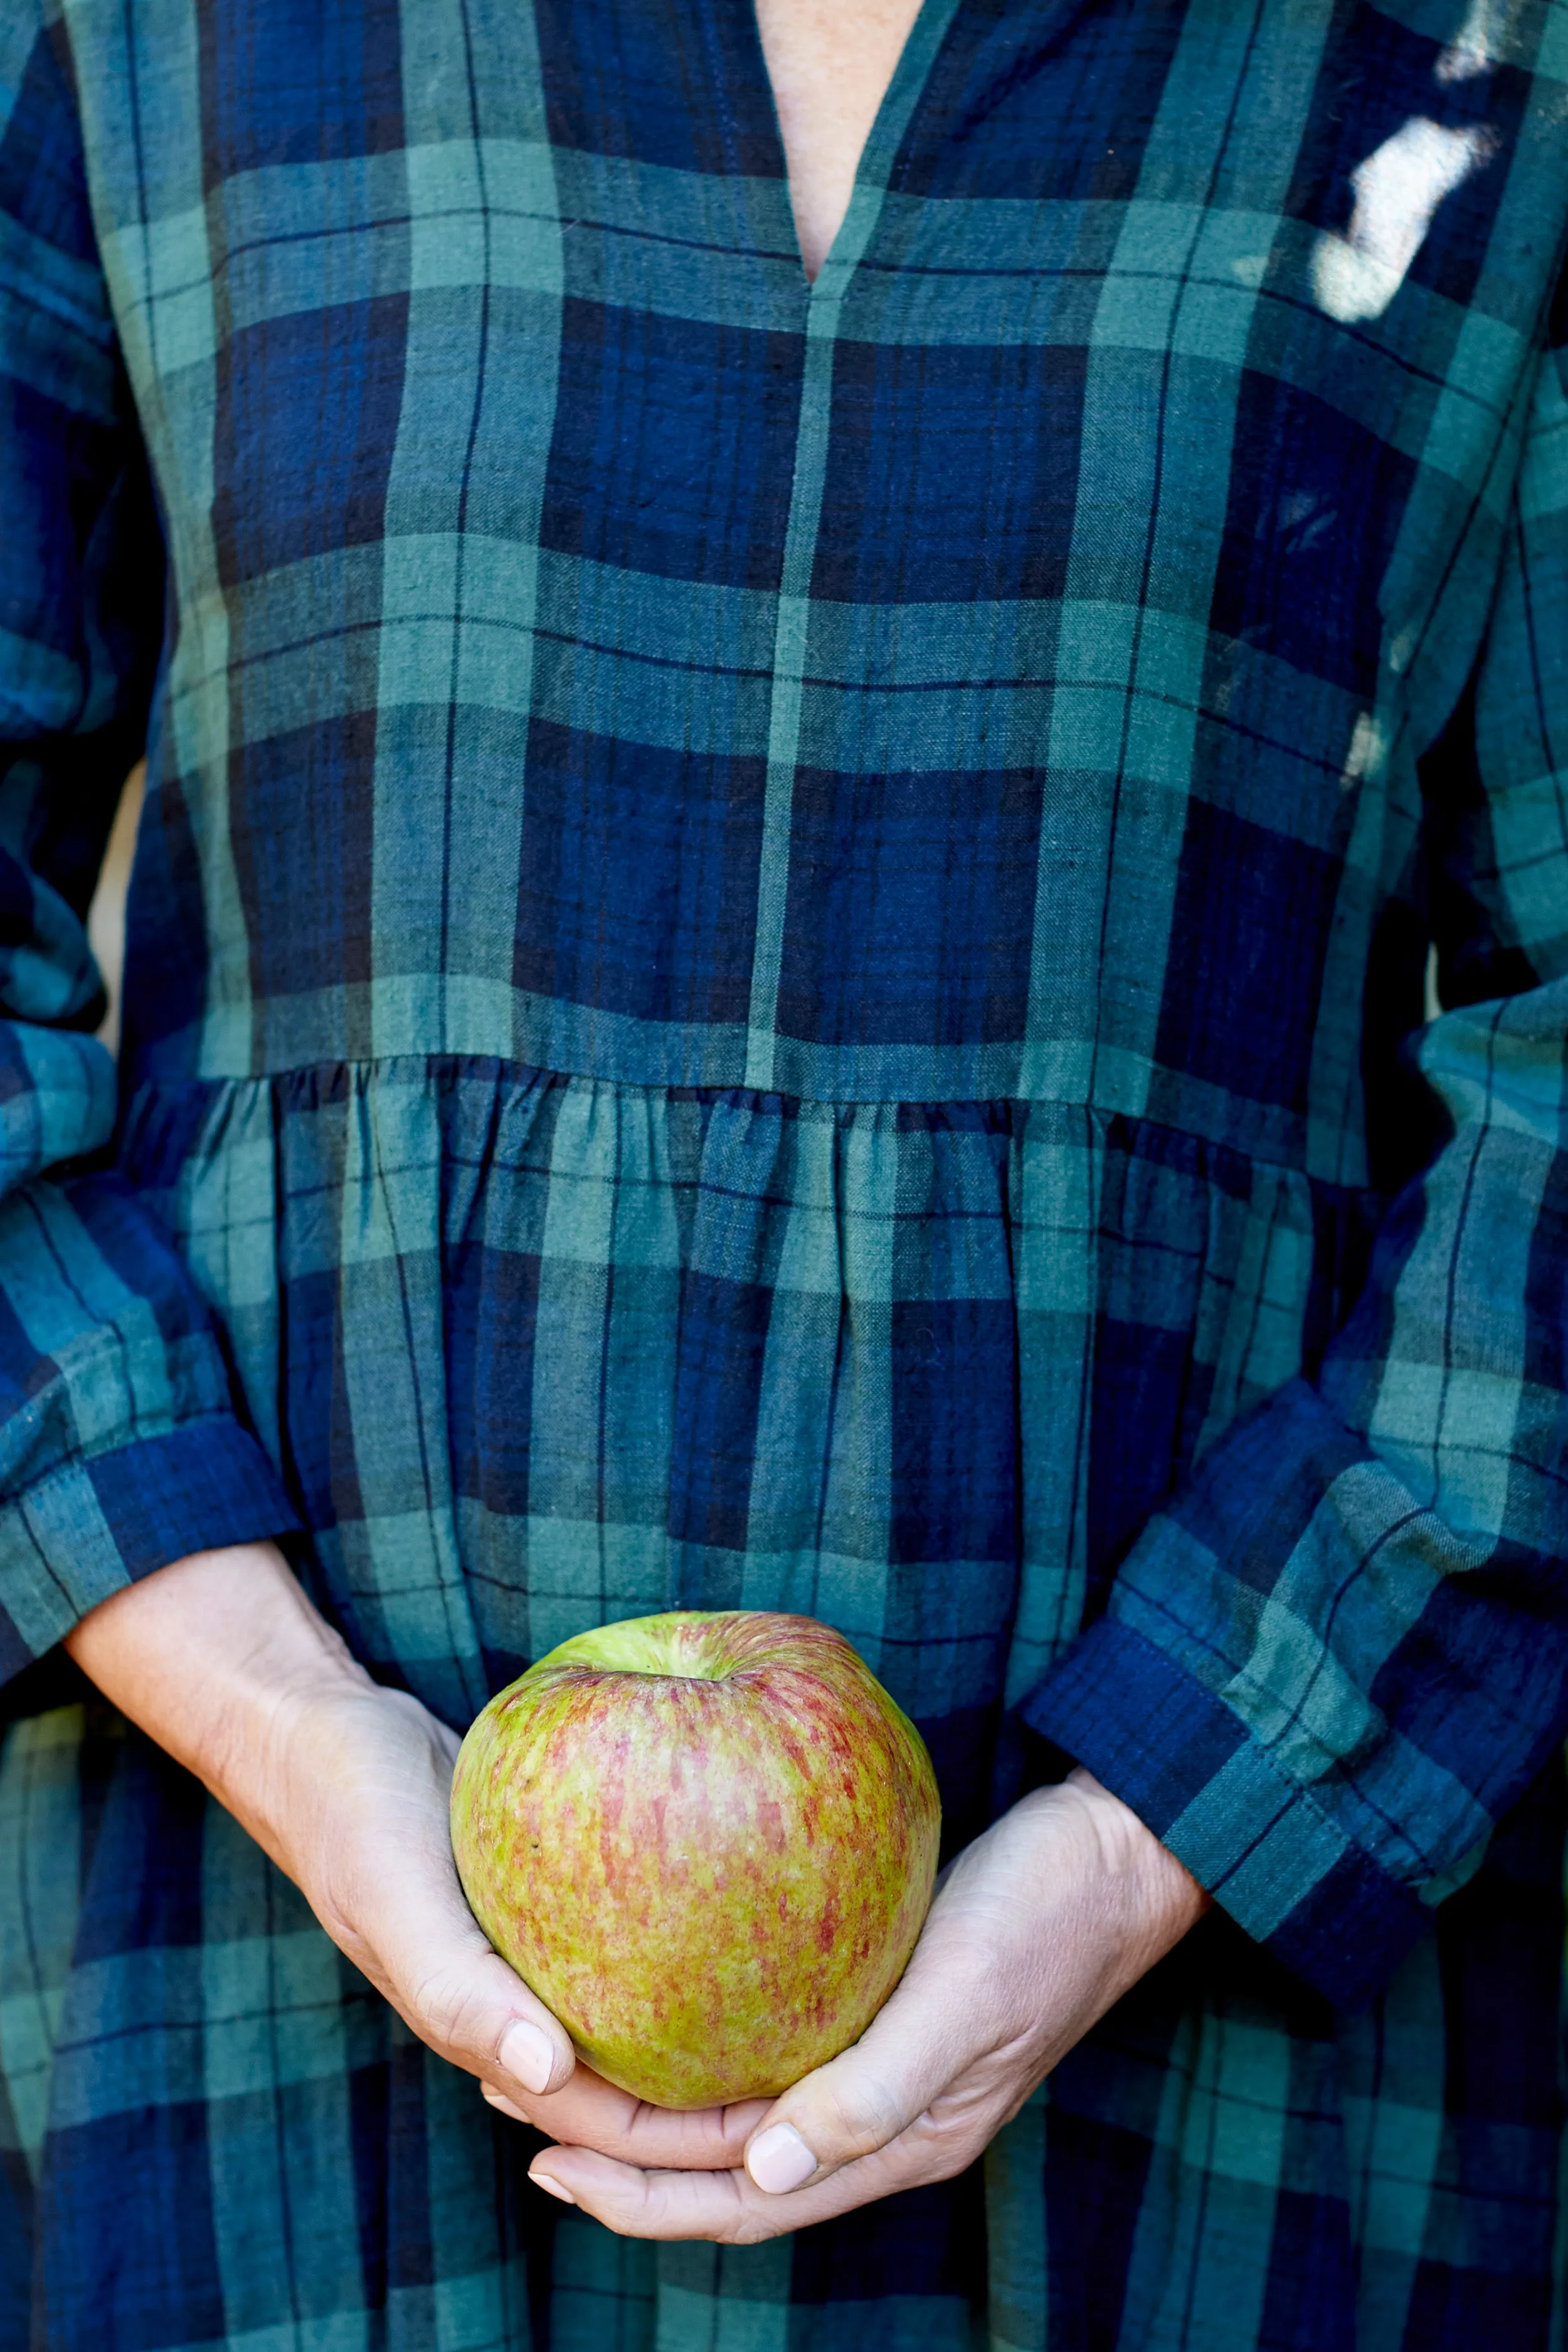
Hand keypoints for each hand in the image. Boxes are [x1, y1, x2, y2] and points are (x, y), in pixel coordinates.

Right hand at [63, 1544, 778, 2171]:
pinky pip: (635, 1928)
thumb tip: (549, 2077)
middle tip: (833, 2063)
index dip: (698, 2135)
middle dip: (728, 2095)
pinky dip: (689, 1930)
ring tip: (815, 2001)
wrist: (319, 1729)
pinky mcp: (553, 1893)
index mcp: (486, 2035)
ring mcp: (537, 1954)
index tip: (793, 2118)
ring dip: (718, 2022)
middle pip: (643, 2086)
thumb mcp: (396, 1896)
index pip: (613, 2122)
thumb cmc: (351, 1813)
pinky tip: (759, 1899)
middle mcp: (520, 2008)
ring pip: (644, 2014)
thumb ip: (461, 1993)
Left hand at [525, 1769, 1208, 2238]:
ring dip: (644, 2099)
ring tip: (552, 2053)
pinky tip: (650, 1996)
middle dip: (613, 2150)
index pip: (738, 2199)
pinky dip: (697, 2038)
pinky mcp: (872, 2000)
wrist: (1117, 1850)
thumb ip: (874, 2093)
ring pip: (733, 2107)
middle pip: (719, 2166)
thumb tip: (767, 2173)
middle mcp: (872, 2118)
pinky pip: (765, 2041)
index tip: (540, 2154)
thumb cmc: (1046, 1920)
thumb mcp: (965, 2001)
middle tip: (510, 2094)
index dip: (637, 2191)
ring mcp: (872, 2060)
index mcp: (896, 2141)